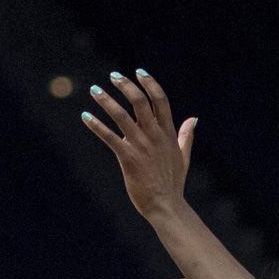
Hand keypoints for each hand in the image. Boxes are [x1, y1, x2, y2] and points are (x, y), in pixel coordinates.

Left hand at [81, 69, 195, 219]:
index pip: (160, 101)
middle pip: (140, 102)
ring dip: (106, 101)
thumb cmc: (173, 184)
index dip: (149, 84)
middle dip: (126, 85)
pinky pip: (109, 137)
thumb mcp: (183, 157)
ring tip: (95, 90)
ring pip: (122, 116)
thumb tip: (194, 119)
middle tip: (113, 75)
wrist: (166, 206)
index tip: (139, 72)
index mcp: (168, 134)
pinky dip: (96, 126)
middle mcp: (154, 136)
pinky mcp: (128, 158)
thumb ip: (186, 136)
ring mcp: (141, 146)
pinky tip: (85, 116)